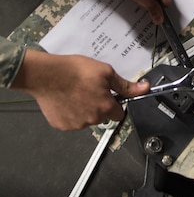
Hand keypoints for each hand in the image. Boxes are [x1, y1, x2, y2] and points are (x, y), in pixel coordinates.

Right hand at [11, 49, 149, 130]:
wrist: (46, 74)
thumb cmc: (74, 71)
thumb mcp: (105, 72)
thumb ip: (125, 85)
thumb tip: (144, 88)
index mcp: (106, 108)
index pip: (119, 113)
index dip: (115, 104)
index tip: (109, 96)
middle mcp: (93, 119)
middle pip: (102, 116)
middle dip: (99, 106)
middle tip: (89, 90)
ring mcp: (76, 124)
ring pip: (87, 119)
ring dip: (84, 110)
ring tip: (75, 93)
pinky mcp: (62, 125)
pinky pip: (71, 121)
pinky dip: (70, 113)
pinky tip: (66, 99)